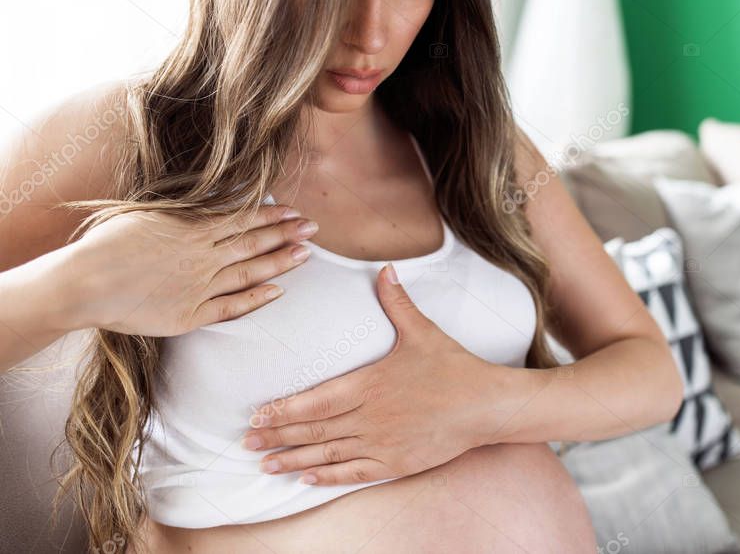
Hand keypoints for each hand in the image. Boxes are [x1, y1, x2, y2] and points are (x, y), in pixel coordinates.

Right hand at [70, 203, 318, 335]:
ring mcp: (200, 286)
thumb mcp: (147, 213)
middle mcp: (203, 256)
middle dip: (287, 234)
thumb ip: (183, 209)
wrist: (84, 283)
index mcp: (192, 228)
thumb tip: (210, 198)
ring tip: (305, 255)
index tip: (294, 212)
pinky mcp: (191, 314)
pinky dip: (257, 299)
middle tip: (314, 229)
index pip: (244, 219)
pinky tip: (277, 292)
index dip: (273, 216)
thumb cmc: (107, 244)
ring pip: (250, 272)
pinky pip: (232, 306)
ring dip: (281, 262)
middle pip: (255, 242)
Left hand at [242, 262, 503, 485]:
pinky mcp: (396, 463)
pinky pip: (354, 472)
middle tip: (246, 441)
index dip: (284, 409)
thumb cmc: (453, 367)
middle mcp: (370, 416)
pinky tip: (306, 477)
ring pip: (328, 453)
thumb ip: (397, 303)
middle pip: (314, 429)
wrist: (486, 405)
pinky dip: (327, 476)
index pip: (316, 401)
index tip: (257, 414)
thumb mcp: (422, 331)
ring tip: (264, 463)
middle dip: (277, 436)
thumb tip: (385, 270)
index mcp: (370, 383)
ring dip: (293, 459)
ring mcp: (382, 442)